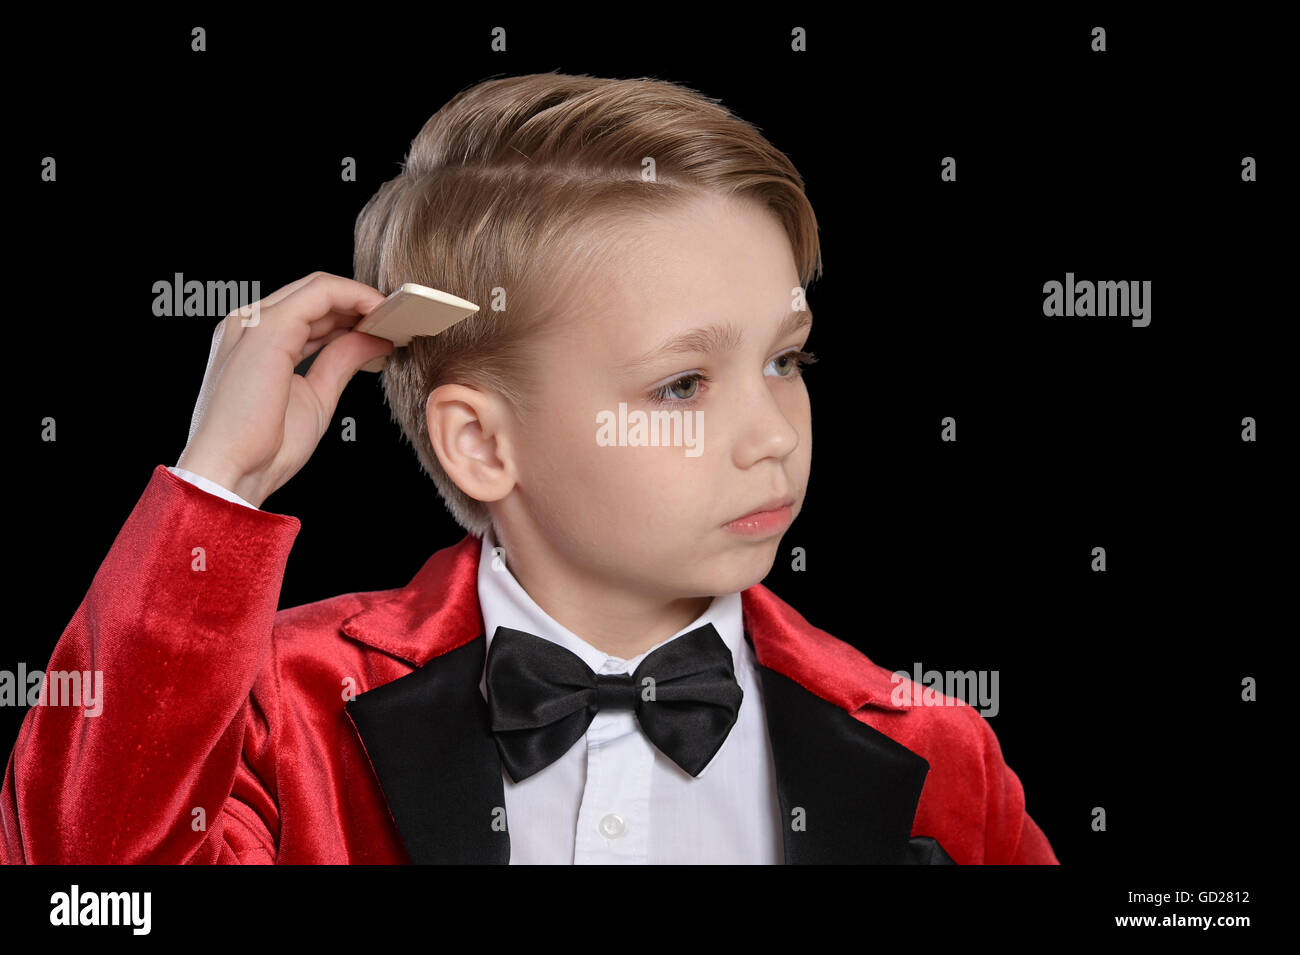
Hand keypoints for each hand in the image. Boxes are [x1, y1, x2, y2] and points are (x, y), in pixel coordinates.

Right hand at [175, 271, 393, 507]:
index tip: (383, 327)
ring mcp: (256, 321)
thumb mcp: (316, 396)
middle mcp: (249, 324)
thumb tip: (371, 339)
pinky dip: (356, 297)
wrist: (232, 473)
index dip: (348, 314)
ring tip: (395, 318)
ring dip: (362, 299)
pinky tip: (380, 313)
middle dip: (359, 304)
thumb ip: (340, 362)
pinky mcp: (269, 326)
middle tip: (397, 320)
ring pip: (319, 288)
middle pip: (314, 296)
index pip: (307, 312)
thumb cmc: (262, 448)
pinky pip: (322, 293)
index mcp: (253, 343)